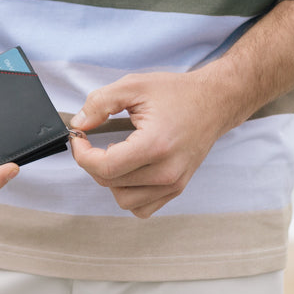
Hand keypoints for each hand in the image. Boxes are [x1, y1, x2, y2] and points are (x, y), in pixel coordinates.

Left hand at [69, 70, 229, 217]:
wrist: (213, 102)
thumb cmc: (177, 93)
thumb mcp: (133, 86)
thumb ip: (100, 103)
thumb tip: (79, 124)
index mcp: (156, 145)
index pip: (105, 167)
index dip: (82, 154)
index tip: (79, 138)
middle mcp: (167, 171)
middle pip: (110, 182)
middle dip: (93, 162)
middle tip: (93, 142)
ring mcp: (174, 184)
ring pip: (123, 200)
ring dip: (111, 179)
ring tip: (117, 154)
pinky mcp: (177, 189)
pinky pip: (142, 207)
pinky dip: (128, 193)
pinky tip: (129, 170)